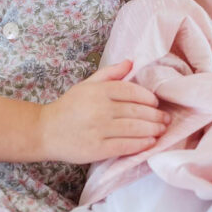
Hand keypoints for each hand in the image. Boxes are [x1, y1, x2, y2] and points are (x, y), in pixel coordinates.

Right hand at [37, 59, 169, 163]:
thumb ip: (109, 73)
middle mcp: (99, 108)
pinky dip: (141, 144)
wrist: (45, 131)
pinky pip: (125, 145)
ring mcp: (98, 129)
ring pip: (134, 128)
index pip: (132, 91)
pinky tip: (150, 142)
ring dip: (152, 129)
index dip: (148, 98)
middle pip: (136, 110)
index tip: (156, 103)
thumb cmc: (69, 107)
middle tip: (166, 119)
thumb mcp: (86, 85)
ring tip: (161, 129)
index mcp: (98, 91)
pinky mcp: (96, 149)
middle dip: (155, 115)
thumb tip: (131, 61)